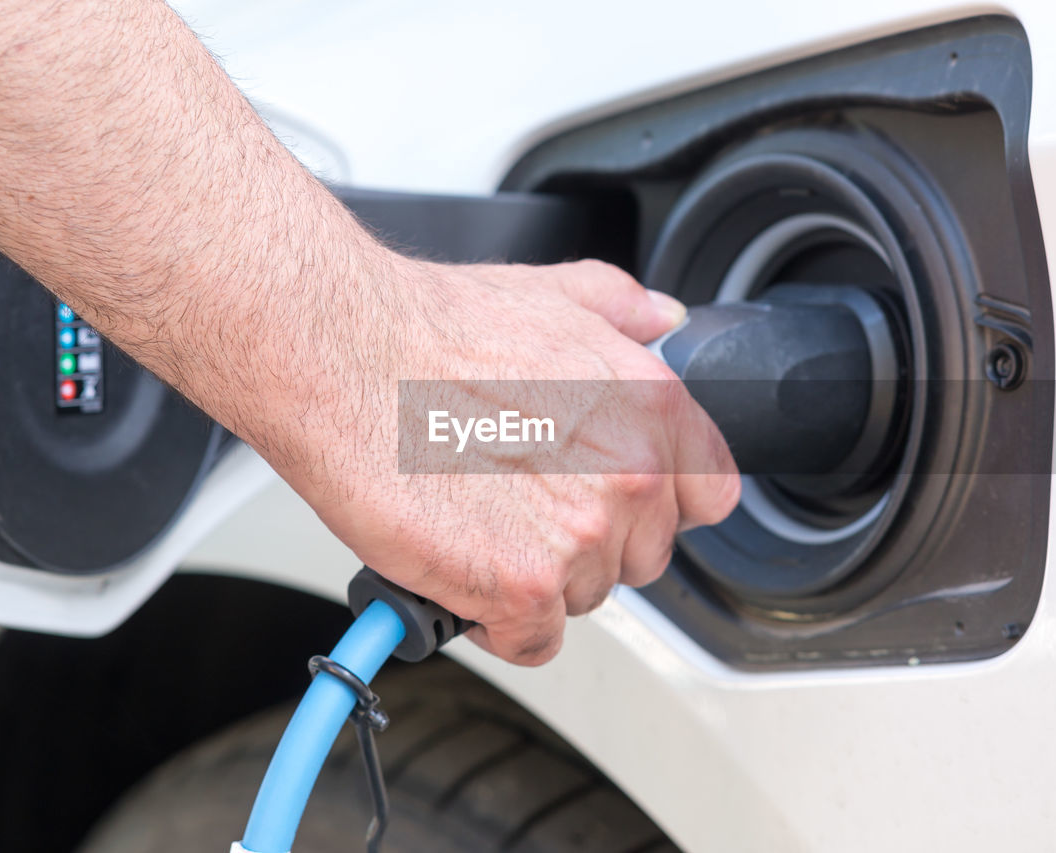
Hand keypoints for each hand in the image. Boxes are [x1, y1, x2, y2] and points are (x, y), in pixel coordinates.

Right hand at [278, 256, 740, 664]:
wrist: (346, 357)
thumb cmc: (433, 328)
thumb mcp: (557, 292)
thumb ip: (628, 311)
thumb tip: (664, 321)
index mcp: (655, 408)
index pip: (709, 495)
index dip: (658, 503)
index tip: (616, 503)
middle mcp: (634, 475)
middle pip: (643, 555)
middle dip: (592, 542)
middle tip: (523, 504)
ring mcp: (582, 538)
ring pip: (585, 598)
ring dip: (540, 579)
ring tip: (481, 523)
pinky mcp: (523, 590)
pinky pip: (532, 640)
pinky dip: (496, 620)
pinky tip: (462, 568)